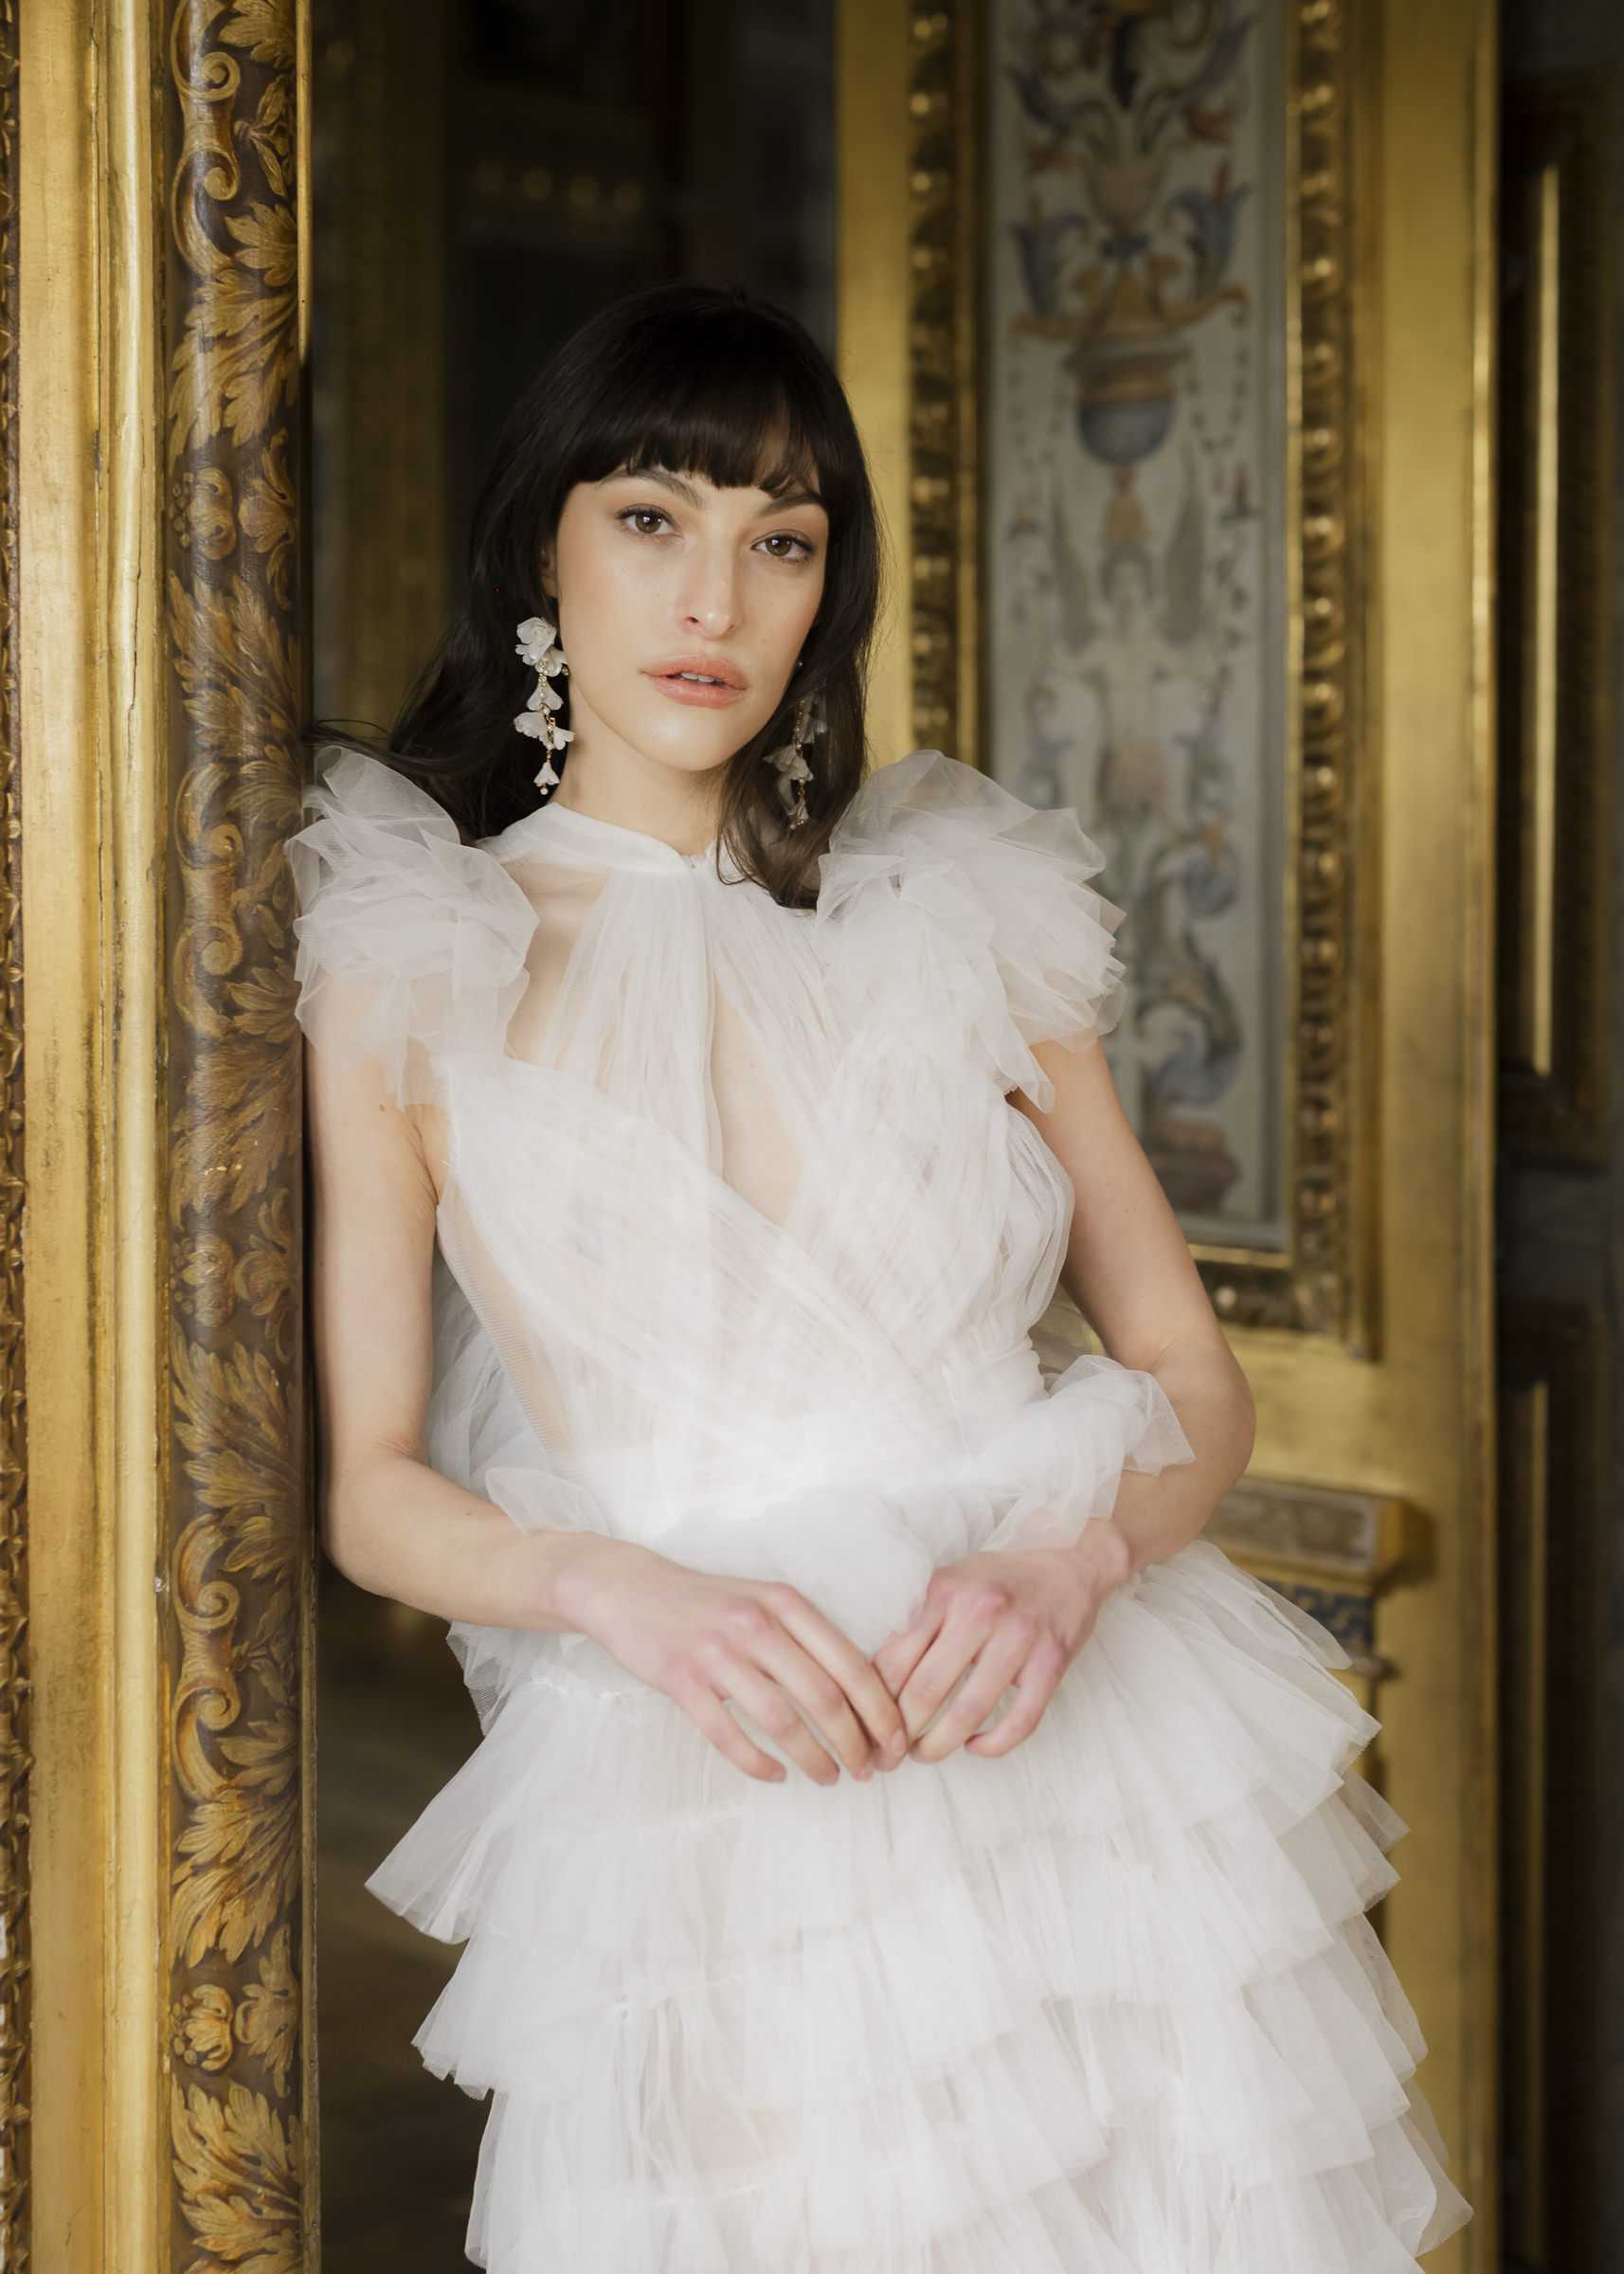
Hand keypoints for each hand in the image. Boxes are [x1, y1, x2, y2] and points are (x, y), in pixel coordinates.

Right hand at [553, 1536, 909, 1787]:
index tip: (897, 1743)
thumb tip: (860, 1690)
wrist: (629, 1588)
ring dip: (814, 1760)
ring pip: (783, 1721)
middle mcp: (757, 1625)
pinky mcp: (682, 1680)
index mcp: (785, 1603)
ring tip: (830, 1778)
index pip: (851, 1664)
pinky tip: (776, 1775)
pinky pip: (729, 1735)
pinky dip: (758, 1763)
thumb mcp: (762, 1600)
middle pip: (825, 1697)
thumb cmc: (705, 1602)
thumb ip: (804, 1635)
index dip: (881, 1710)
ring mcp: (718, 1653)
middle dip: (856, 1743)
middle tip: (869, 1771)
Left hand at [873, 1522, 1132, 1764]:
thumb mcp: (951, 1582)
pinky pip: (1020, 1721)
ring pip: (969, 1712)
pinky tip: (975, 1747)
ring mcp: (1020, 1639)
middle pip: (926, 1691)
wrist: (1071, 1560)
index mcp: (946, 1592)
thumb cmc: (1001, 1577)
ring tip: (924, 1755)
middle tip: (889, 1754)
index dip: (875, 1703)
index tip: (867, 1725)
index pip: (895, 1659)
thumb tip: (878, 1676)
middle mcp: (981, 1613)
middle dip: (900, 1733)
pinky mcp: (1052, 1663)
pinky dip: (994, 1745)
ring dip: (939, 1746)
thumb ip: (920, 1621)